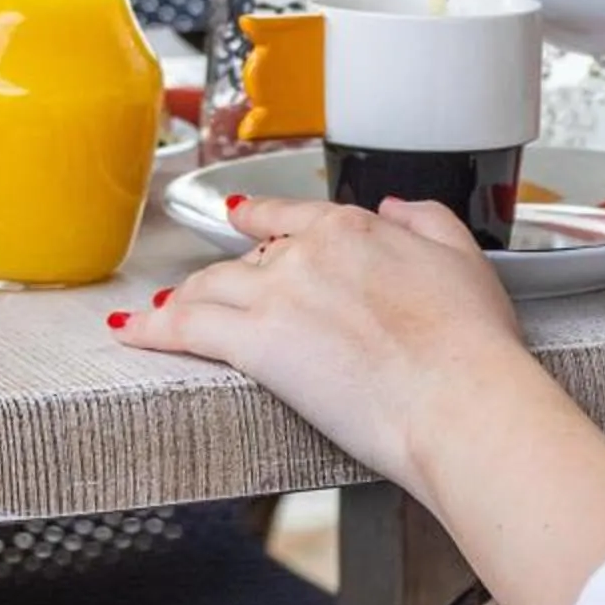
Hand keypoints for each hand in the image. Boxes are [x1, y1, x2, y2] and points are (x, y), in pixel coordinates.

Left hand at [109, 195, 536, 491]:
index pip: (288, 215)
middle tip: (209, 289)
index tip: (239, 219)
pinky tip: (132, 330)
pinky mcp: (255, 342)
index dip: (256, 219)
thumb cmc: (471, 347)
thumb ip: (426, 221)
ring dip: (184, 298)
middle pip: (246, 257)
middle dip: (226, 274)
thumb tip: (397, 207)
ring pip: (209, 285)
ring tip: (166, 310)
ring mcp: (277, 294)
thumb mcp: (464, 258)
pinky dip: (151, 328)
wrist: (460, 398)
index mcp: (354, 228)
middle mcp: (307, 252)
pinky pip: (185, 327)